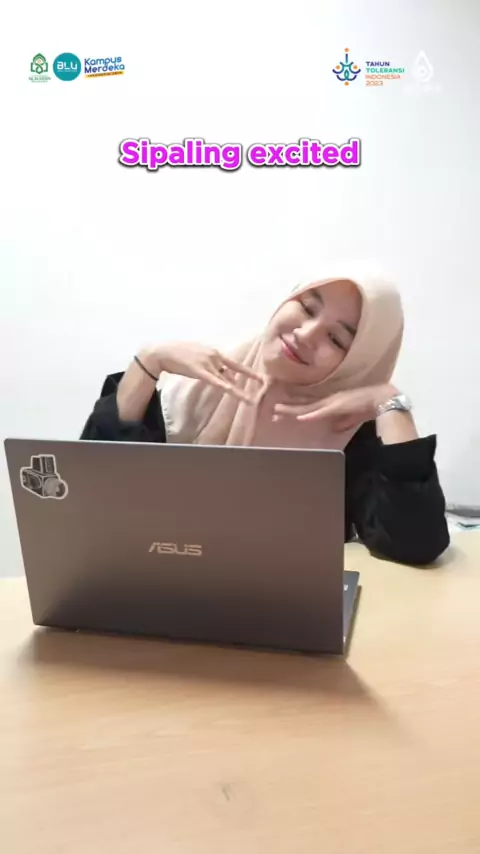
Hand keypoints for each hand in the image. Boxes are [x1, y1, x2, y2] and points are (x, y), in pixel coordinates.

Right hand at [150, 342, 264, 404]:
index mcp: (215, 353)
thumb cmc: (180, 354)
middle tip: (263, 388)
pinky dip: (223, 385)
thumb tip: (221, 376)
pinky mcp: (198, 370)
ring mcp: (207, 363)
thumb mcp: (199, 356)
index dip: (249, 372)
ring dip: (238, 391)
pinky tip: (231, 391)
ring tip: (250, 400)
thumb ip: (211, 365)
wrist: (163, 352)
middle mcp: (214, 357)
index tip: (261, 379)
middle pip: (233, 373)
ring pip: (226, 379)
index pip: (235, 364)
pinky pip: (214, 380)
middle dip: (248, 381)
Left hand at [274, 384, 397, 431]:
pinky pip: (321, 412)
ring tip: (278, 411)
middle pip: (304, 406)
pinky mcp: (337, 406)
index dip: (296, 407)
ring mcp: (331, 402)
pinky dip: (310, 415)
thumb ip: (343, 422)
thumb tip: (335, 428)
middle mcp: (328, 400)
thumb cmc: (368, 406)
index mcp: (331, 402)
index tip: (283, 409)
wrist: (381, 399)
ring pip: (307, 407)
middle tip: (273, 411)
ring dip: (293, 410)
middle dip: (289, 409)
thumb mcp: (352, 417)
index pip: (309, 406)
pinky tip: (300, 418)